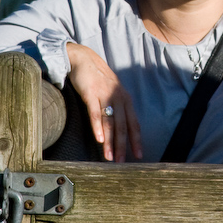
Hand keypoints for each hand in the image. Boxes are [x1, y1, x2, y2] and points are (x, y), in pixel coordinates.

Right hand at [65, 43, 141, 161]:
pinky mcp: (91, 93)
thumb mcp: (112, 92)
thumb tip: (119, 128)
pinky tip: (98, 139)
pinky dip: (97, 126)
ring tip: (109, 157)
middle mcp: (118, 97)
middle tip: (122, 163)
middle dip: (123, 146)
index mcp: (125, 99)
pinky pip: (95, 112)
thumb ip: (117, 108)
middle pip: (123, 126)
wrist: (84, 59)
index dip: (136, 140)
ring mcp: (105, 95)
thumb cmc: (98, 78)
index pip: (133, 123)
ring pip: (110, 122)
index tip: (139, 156)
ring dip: (110, 141)